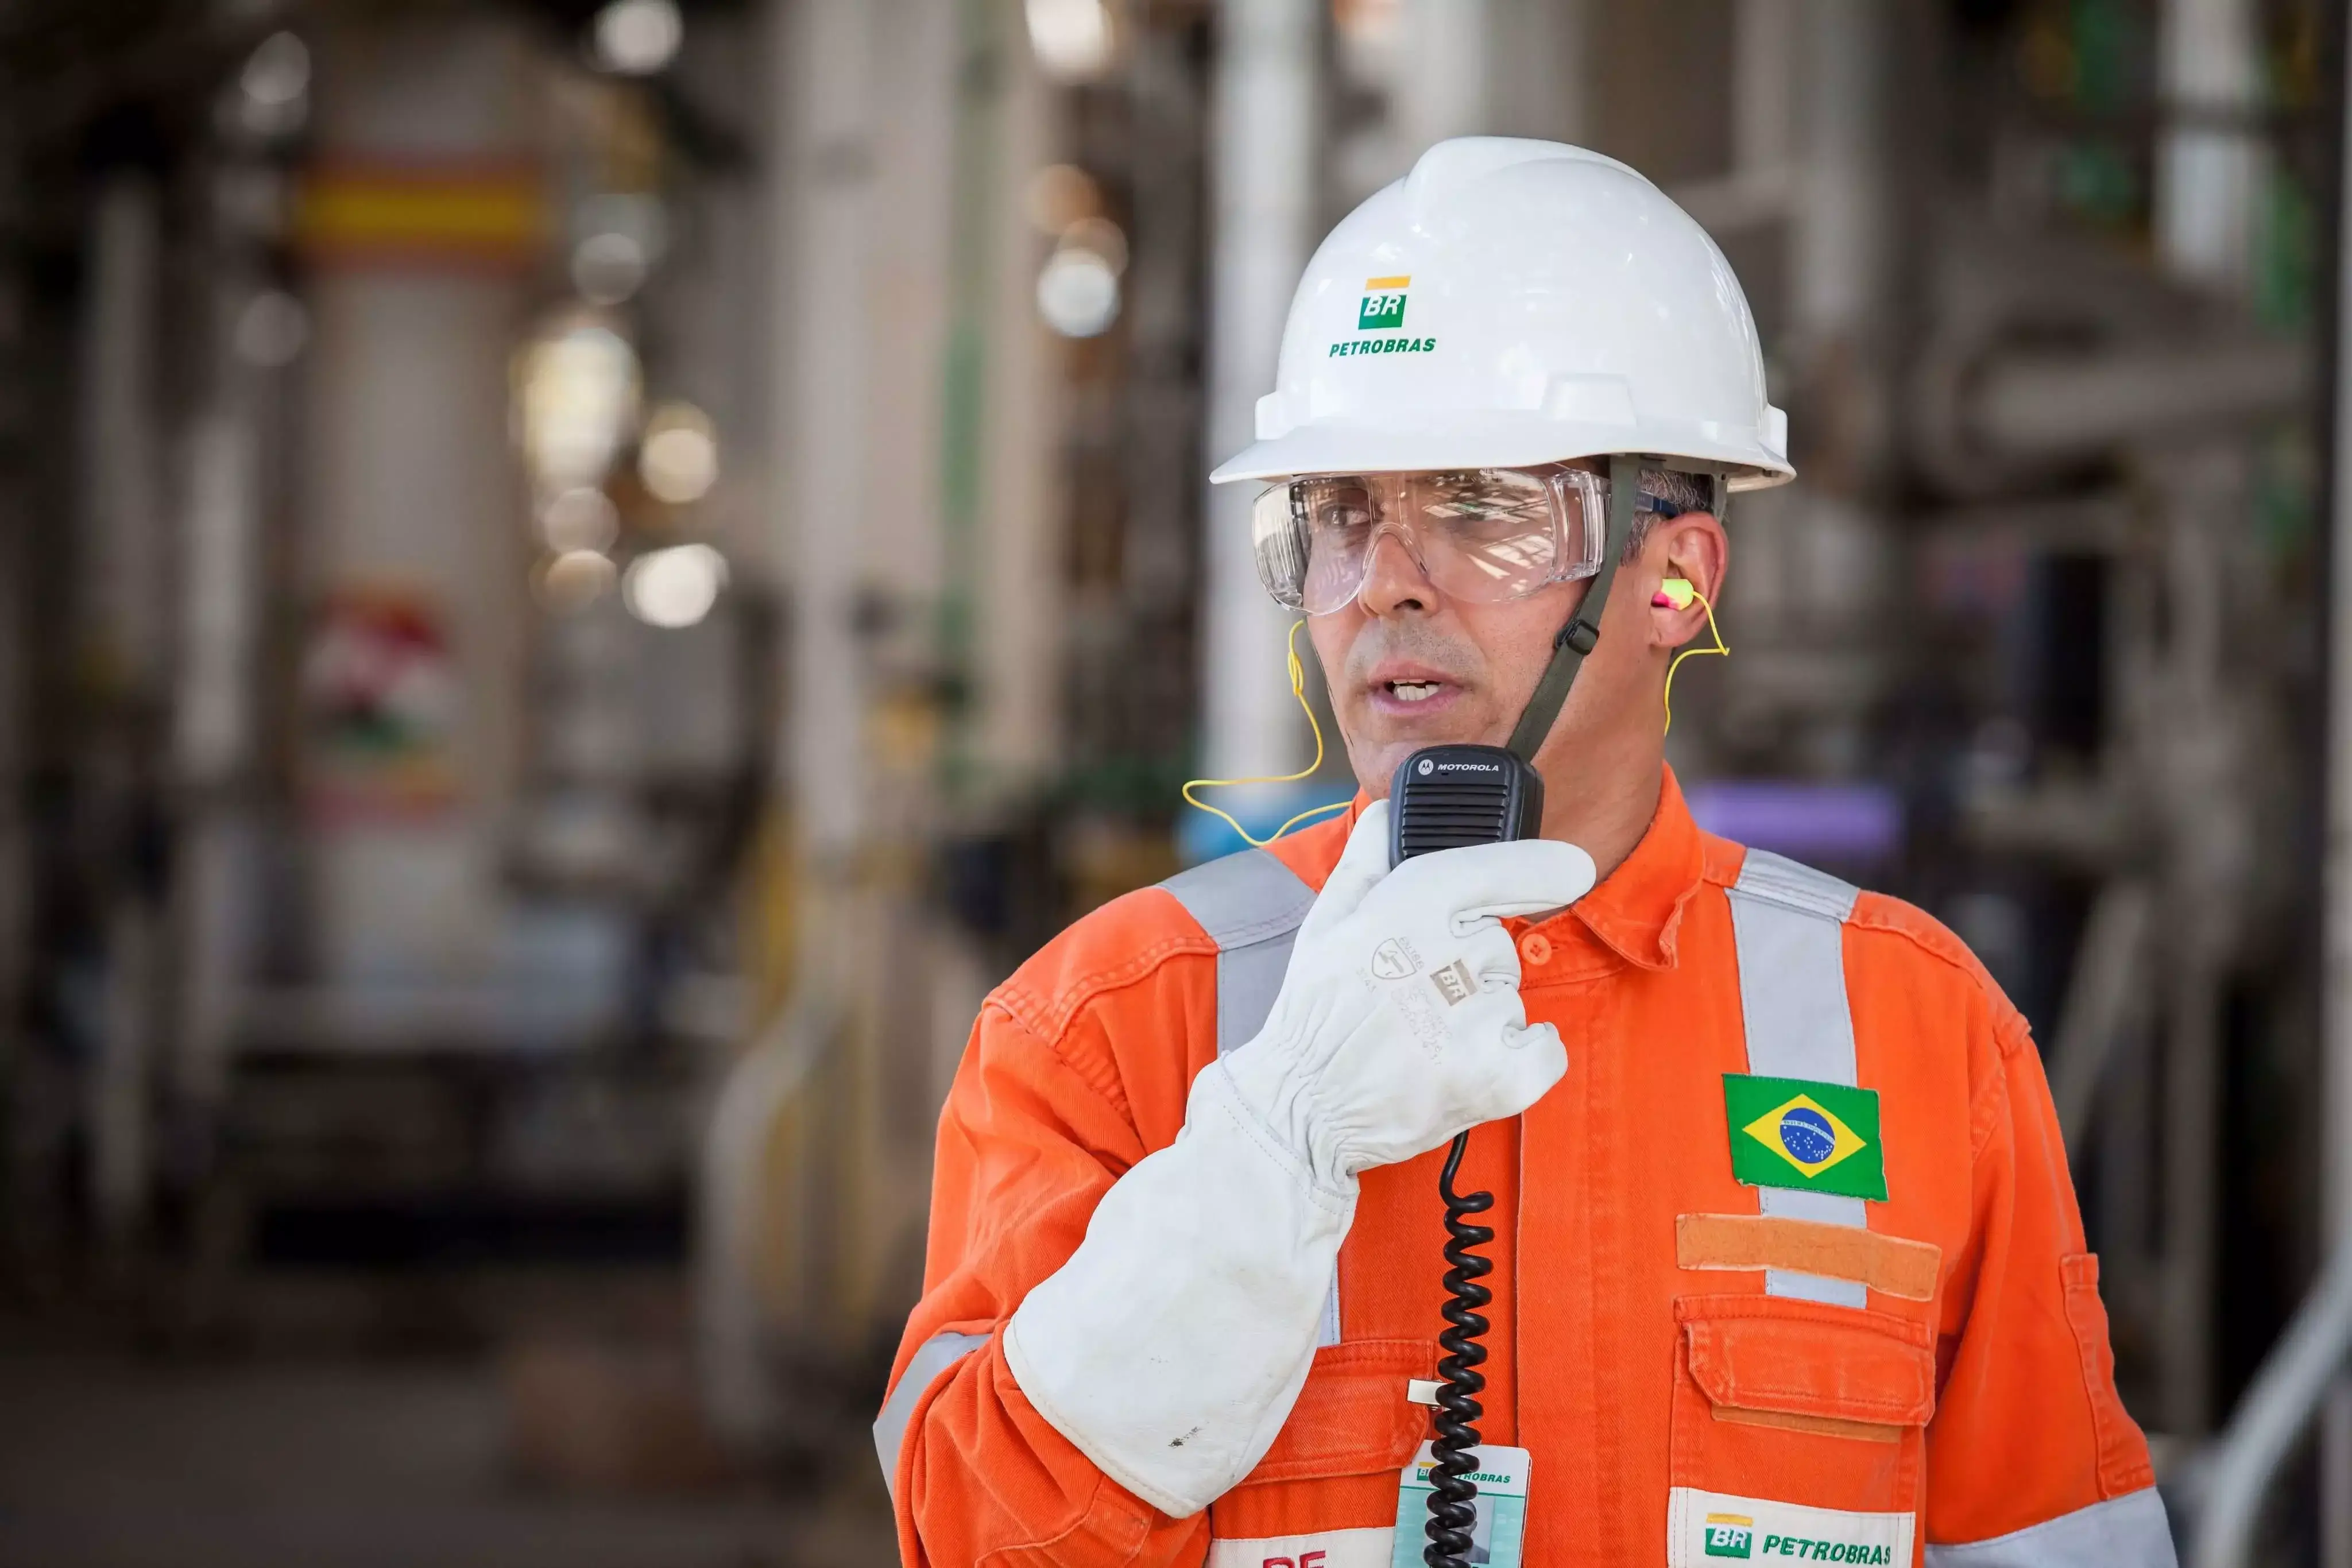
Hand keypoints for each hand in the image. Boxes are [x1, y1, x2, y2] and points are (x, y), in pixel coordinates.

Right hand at [1217, 800, 1594, 1187]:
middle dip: (1469, 965)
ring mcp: (1474, 1021)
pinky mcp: (1496, 1077)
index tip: (1573, 869)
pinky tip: (1468, 1065)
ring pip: (1512, 996)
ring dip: (1483, 1016)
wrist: (1304, 1106)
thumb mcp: (1326, 918)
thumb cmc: (1316, 1012)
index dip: (1544, 865)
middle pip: (1498, 943)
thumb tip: (1389, 808)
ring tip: (1424, 1039)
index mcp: (1404, 910)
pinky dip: (1522, 1058)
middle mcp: (1443, 958)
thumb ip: (1367, 855)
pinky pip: (1546, 1049)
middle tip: (1416, 996)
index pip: (1498, 869)